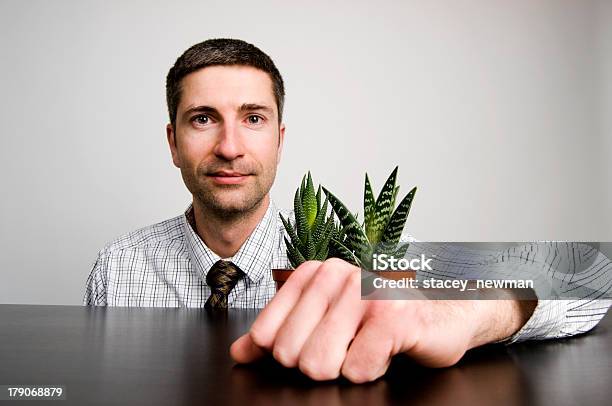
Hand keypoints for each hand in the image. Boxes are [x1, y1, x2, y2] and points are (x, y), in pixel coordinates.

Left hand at [230, 258, 533, 382]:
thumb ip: (280, 333)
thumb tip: (240, 353)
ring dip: (344, 368)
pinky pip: (356, 369)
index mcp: (314, 273)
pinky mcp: (391, 317)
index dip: (285, 354)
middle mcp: (336, 276)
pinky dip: (370, 371)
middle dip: (317, 364)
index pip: (266, 333)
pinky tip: (385, 351)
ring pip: (318, 364)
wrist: (444, 312)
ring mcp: (365, 294)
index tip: (314, 346)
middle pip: (289, 353)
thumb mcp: (325, 319)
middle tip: (346, 349)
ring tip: (365, 348)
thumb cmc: (383, 317)